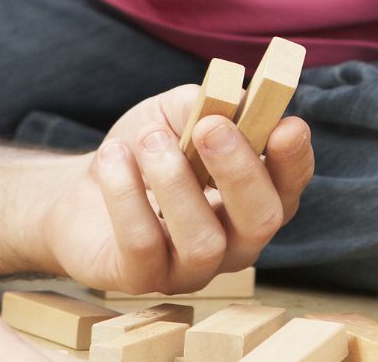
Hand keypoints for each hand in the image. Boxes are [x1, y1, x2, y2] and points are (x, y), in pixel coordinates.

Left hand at [37, 84, 314, 294]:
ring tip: (148, 140)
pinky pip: (143, 244)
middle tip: (210, 127)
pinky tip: (115, 157)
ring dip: (175, 180)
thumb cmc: (144, 150)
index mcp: (256, 196)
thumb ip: (206, 103)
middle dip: (240, 170)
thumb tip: (236, 98)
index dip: (294, 159)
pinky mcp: (144, 280)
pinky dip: (126, 193)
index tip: (285, 125)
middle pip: (262, 220)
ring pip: (204, 241)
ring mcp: (192, 268)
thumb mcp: (174, 112)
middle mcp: (235, 240)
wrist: (82, 189)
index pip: (292, 185)